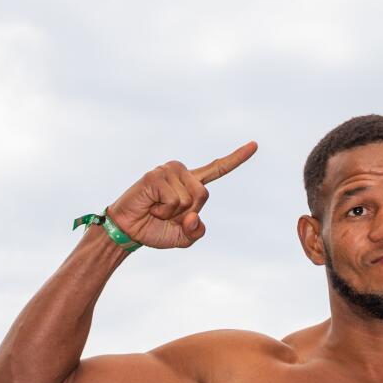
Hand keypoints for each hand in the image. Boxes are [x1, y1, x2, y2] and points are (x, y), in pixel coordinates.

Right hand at [106, 143, 256, 249]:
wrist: (128, 231)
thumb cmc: (155, 230)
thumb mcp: (183, 238)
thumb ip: (197, 232)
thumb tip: (194, 217)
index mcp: (191, 183)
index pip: (217, 169)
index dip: (237, 158)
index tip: (254, 145)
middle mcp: (182, 172)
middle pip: (203, 194)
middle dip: (187, 212)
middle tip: (167, 214)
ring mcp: (168, 171)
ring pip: (189, 197)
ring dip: (172, 213)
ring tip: (157, 209)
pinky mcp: (155, 176)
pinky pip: (173, 200)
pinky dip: (163, 211)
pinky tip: (151, 207)